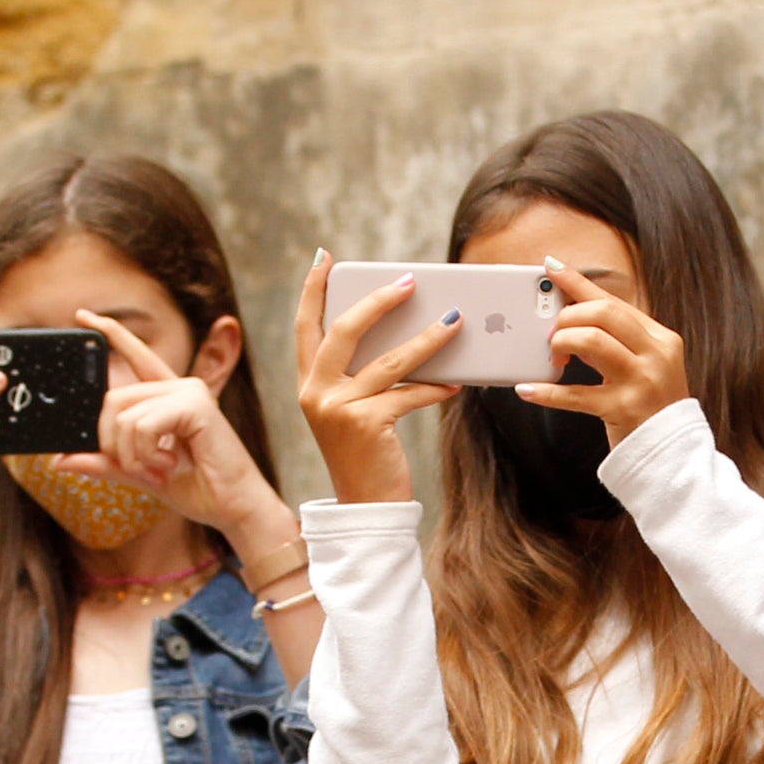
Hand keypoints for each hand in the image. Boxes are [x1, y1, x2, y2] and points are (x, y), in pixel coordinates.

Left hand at [63, 309, 293, 557]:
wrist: (234, 508)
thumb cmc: (198, 489)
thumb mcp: (140, 473)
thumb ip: (104, 462)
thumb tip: (59, 460)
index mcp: (168, 398)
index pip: (135, 357)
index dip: (110, 334)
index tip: (82, 316)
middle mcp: (180, 387)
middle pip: (112, 399)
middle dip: (110, 441)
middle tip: (133, 467)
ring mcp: (189, 392)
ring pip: (124, 415)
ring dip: (131, 454)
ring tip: (158, 468)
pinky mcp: (196, 405)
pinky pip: (143, 425)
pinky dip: (146, 453)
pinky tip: (169, 463)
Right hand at [296, 254, 459, 504]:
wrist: (365, 507)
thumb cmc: (367, 453)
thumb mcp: (354, 409)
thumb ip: (364, 375)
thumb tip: (404, 331)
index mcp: (308, 383)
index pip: (307, 325)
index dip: (313, 289)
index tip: (324, 257)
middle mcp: (316, 392)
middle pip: (345, 330)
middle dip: (379, 300)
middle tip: (410, 281)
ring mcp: (337, 408)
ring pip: (389, 361)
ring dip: (427, 339)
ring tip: (455, 321)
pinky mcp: (365, 425)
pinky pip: (409, 394)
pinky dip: (436, 388)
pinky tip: (457, 384)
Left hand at [525, 257, 687, 442]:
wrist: (673, 455)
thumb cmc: (652, 407)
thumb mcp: (647, 366)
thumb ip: (620, 341)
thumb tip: (573, 317)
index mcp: (661, 339)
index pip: (614, 302)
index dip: (579, 283)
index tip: (551, 267)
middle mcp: (655, 355)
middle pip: (603, 313)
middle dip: (568, 316)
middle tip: (553, 333)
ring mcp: (641, 382)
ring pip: (591, 341)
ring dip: (562, 342)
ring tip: (552, 356)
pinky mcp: (623, 410)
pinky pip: (575, 394)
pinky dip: (546, 391)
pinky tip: (527, 389)